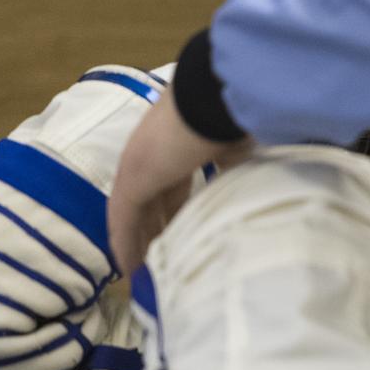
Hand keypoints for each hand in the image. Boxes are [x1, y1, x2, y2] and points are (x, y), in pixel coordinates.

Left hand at [107, 87, 249, 274]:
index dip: (176, 210)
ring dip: (136, 242)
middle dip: (154, 229)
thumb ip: (233, 171)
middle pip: (150, 202)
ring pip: (132, 214)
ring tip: (143, 272)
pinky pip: (122, 220)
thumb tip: (247, 193)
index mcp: (177, 145)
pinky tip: (128, 269)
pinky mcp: (131, 181)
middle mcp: (152, 155)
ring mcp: (138, 167)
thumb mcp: (237, 149)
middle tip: (160, 258)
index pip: (173, 185)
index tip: (182, 229)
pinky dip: (124, 245)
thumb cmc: (231, 117)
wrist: (212, 97)